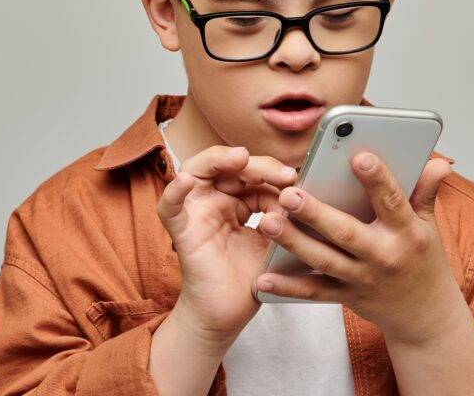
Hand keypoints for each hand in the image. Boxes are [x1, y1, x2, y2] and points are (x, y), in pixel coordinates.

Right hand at [155, 146, 296, 342]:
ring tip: (240, 157)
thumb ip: (285, 216)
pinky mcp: (182, 232)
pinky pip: (169, 207)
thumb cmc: (250, 280)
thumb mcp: (276, 242)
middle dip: (257, 165)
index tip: (297, 181)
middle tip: (284, 175)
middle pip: (228, 166)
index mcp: (236, 203)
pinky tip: (185, 183)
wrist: (229, 316)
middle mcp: (214, 203)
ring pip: (196, 171)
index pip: (253, 175)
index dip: (274, 173)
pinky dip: (174, 192)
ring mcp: (196, 214)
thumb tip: (304, 192)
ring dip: (218, 160)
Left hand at [253, 152, 460, 344]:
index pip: (393, 202)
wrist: (425, 315)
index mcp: (408, 232)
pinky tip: (263, 279)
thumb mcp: (429, 226)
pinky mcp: (347, 296)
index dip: (378, 179)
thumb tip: (440, 163)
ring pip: (324, 260)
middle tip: (290, 194)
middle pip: (346, 233)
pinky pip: (314, 292)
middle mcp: (384, 256)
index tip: (359, 156)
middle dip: (316, 214)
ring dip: (294, 242)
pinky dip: (288, 288)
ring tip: (268, 222)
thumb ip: (426, 192)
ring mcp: (363, 279)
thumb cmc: (423, 261)